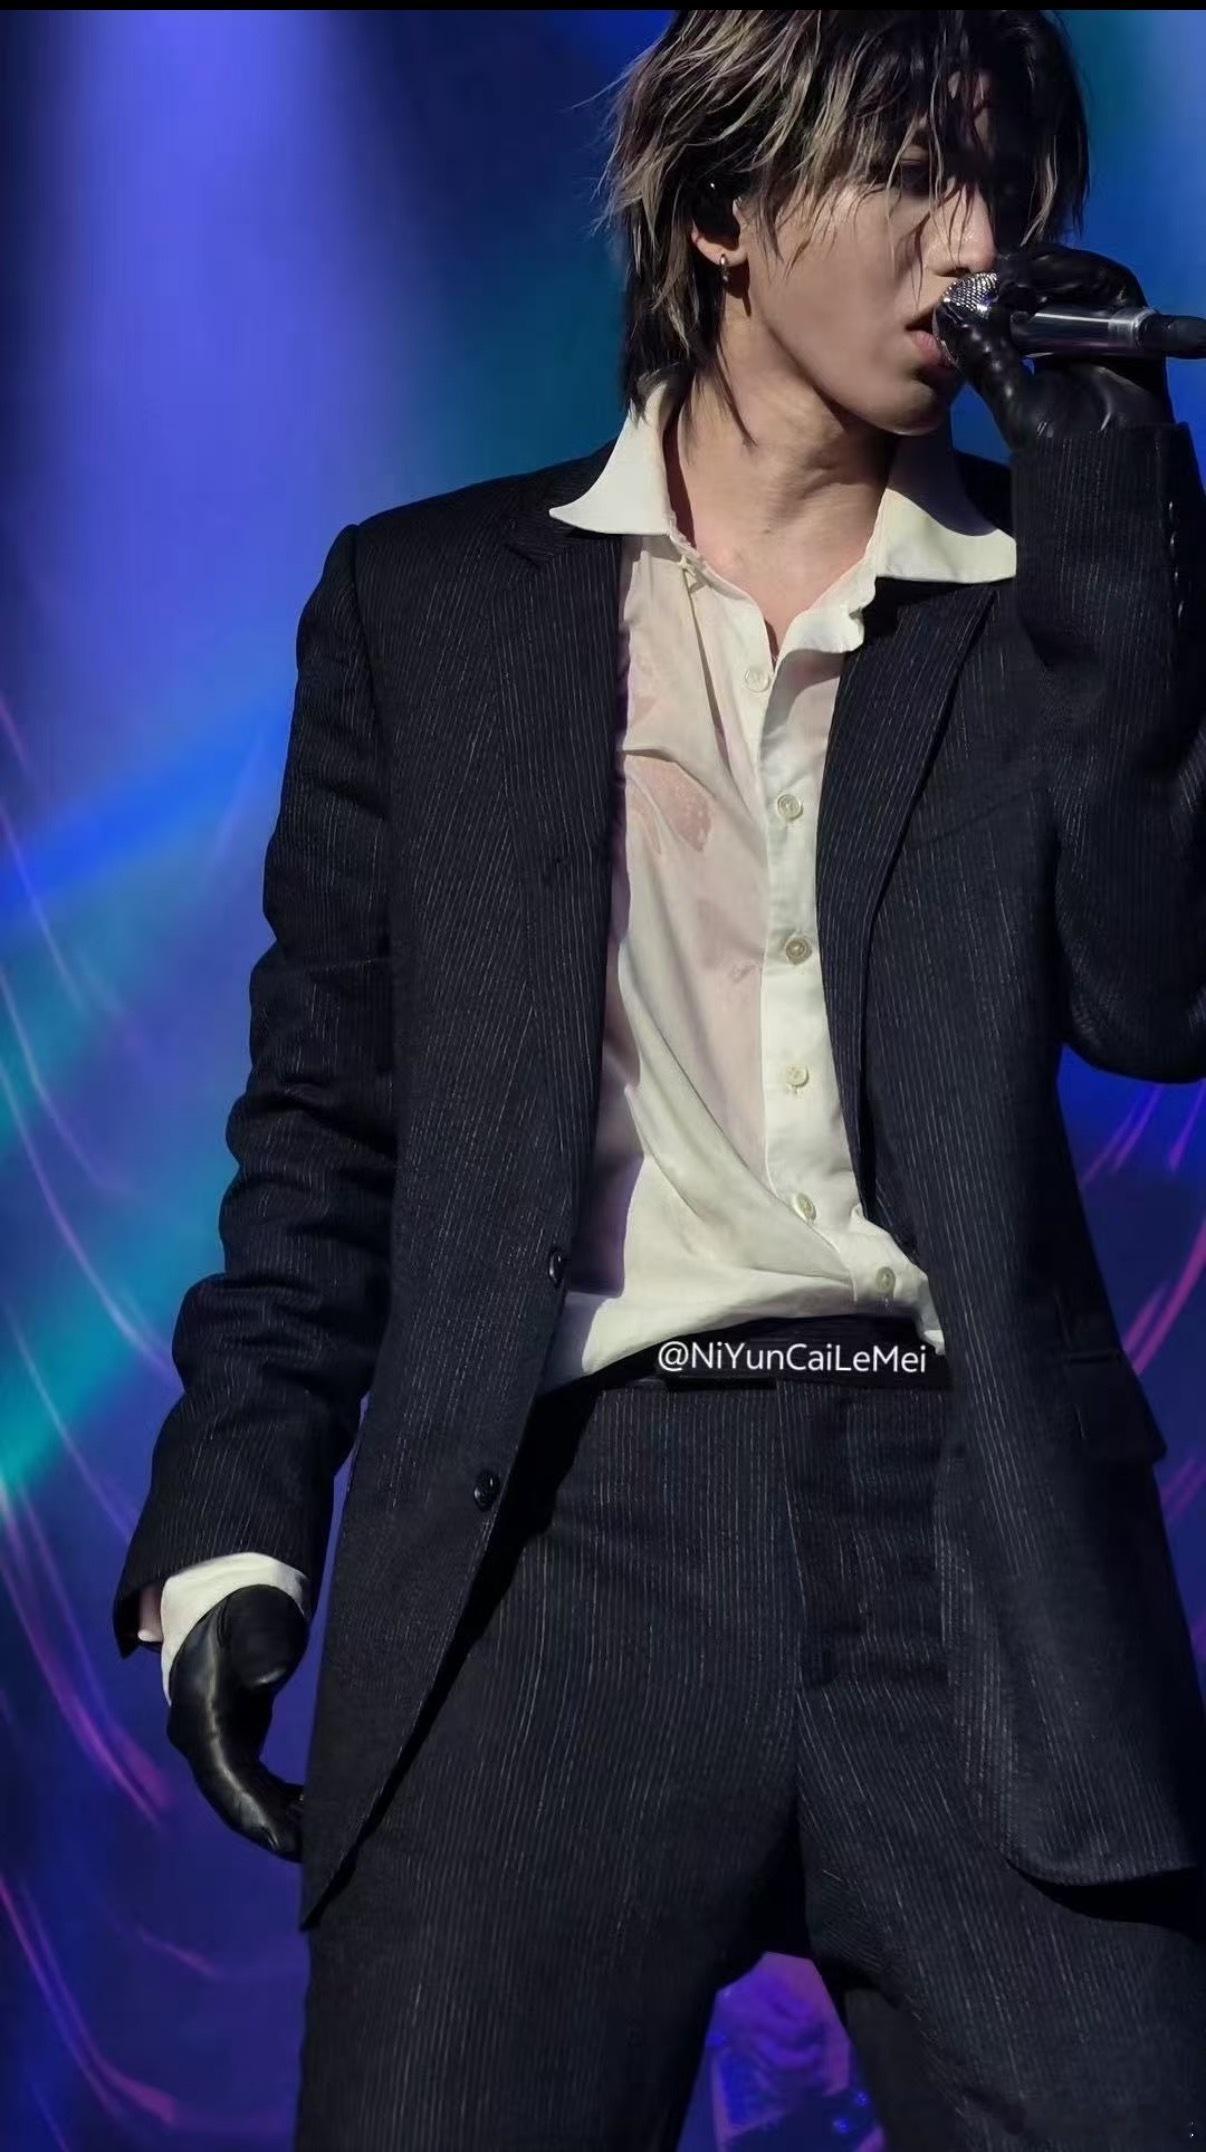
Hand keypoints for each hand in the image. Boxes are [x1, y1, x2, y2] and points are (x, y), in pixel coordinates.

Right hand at [166, 1584, 306, 1858]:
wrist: (222, 1584)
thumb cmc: (244, 1599)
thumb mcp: (254, 1612)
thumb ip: (262, 1640)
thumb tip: (270, 1677)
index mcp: (200, 1716)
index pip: (228, 1780)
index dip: (260, 1816)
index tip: (295, 1844)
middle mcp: (199, 1736)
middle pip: (234, 1796)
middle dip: (274, 1827)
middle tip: (327, 1849)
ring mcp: (213, 1737)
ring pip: (242, 1793)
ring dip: (279, 1817)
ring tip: (328, 1833)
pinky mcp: (231, 1733)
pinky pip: (250, 1779)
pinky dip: (279, 1799)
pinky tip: (313, 1807)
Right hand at [713, 1955, 848, 2107]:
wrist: (723, 2000)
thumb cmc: (751, 1989)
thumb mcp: (771, 1984)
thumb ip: (792, 2002)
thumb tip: (813, 2018)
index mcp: (759, 2019)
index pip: (790, 2033)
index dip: (810, 2032)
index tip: (820, 2024)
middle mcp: (754, 2043)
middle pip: (783, 2063)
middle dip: (807, 2061)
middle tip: (818, 2051)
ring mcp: (751, 2058)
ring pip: (776, 2081)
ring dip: (803, 2083)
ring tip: (820, 2077)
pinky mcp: (750, 2067)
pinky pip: (768, 2088)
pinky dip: (787, 2094)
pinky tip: (804, 2091)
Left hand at [934, 241, 1173, 450]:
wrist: (1101, 462)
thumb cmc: (1052, 440)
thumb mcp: (1008, 396)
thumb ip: (984, 359)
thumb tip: (951, 321)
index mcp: (1044, 351)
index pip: (1025, 306)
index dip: (1004, 290)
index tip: (977, 280)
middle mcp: (1074, 334)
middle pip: (1053, 287)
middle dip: (1024, 274)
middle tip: (996, 268)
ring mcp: (1103, 326)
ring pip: (1080, 279)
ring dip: (1048, 268)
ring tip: (1018, 270)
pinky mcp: (1130, 322)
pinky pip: (1110, 286)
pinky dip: (1082, 273)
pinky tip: (1052, 272)